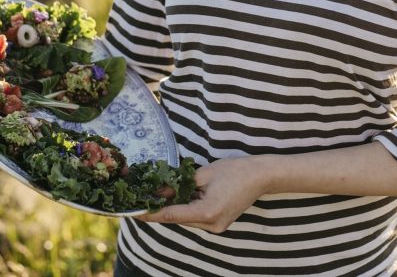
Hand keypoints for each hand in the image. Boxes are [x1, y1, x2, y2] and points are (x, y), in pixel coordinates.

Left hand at [137, 156, 270, 233]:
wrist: (261, 176)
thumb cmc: (235, 170)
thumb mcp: (203, 174)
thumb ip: (180, 185)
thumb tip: (160, 191)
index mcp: (207, 213)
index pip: (171, 215)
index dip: (151, 214)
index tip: (135, 212)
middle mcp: (211, 225)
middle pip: (178, 219)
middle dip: (162, 208)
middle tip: (145, 197)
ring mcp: (217, 227)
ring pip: (186, 219)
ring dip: (174, 208)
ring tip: (160, 195)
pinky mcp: (219, 223)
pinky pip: (196, 218)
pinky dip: (187, 208)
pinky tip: (180, 197)